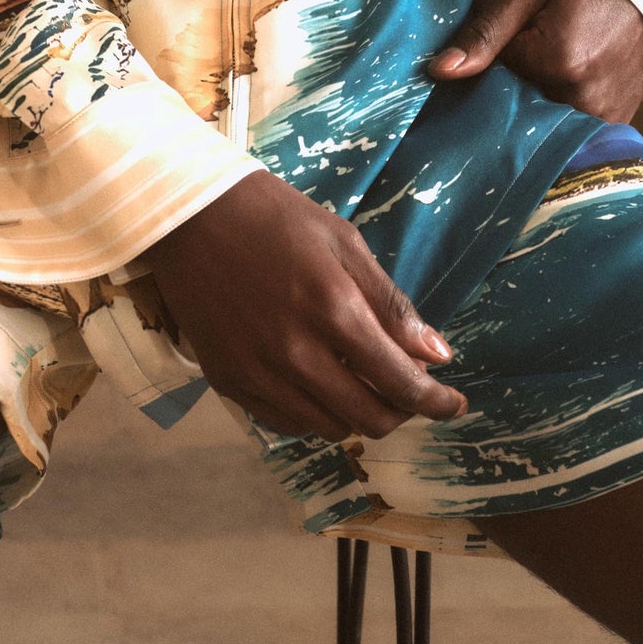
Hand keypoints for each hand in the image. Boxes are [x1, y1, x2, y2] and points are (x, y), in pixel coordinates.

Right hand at [143, 169, 465, 443]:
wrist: (188, 215)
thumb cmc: (274, 217)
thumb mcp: (343, 242)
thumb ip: (389, 303)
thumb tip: (437, 356)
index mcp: (332, 309)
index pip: (400, 381)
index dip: (436, 402)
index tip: (454, 403)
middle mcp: (296, 353)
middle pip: (368, 418)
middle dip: (402, 412)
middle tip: (409, 391)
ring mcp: (258, 374)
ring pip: (329, 428)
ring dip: (358, 415)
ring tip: (364, 385)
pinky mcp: (229, 383)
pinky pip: (286, 424)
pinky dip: (314, 415)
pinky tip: (319, 386)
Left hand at [427, 0, 642, 123]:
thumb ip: (484, 29)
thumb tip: (440, 72)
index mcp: (556, 63)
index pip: (494, 73)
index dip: (494, 49)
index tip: (511, 26)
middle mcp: (582, 100)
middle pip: (518, 101)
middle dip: (514, 75)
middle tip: (535, 39)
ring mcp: (603, 118)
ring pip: (542, 116)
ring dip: (536, 92)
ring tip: (556, 54)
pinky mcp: (615, 124)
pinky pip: (569, 126)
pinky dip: (559, 105)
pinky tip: (569, 75)